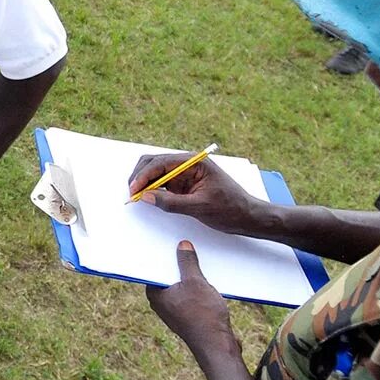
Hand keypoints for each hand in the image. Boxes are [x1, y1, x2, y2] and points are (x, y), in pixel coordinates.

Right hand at [127, 153, 268, 237]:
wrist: (248, 216)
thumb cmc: (230, 209)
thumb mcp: (199, 207)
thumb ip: (171, 202)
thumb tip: (146, 197)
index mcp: (194, 162)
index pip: (162, 162)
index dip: (144, 175)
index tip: (134, 189)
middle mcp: (188, 164)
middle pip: (155, 163)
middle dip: (141, 176)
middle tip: (132, 193)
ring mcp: (185, 174)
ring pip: (156, 172)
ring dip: (145, 182)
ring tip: (136, 196)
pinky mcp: (184, 184)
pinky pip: (163, 183)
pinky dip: (152, 189)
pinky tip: (147, 197)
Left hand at [147, 241, 239, 362]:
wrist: (217, 345)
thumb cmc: (203, 315)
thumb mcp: (195, 282)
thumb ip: (187, 262)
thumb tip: (182, 246)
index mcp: (155, 294)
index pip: (152, 268)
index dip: (159, 253)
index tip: (164, 239)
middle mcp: (161, 303)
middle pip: (166, 275)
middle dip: (175, 261)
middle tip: (182, 242)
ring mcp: (174, 310)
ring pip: (179, 285)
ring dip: (188, 273)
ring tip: (196, 256)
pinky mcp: (188, 315)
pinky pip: (189, 294)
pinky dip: (195, 285)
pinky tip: (206, 276)